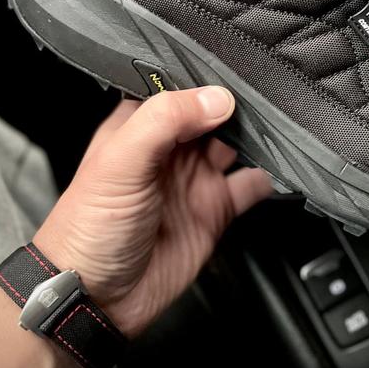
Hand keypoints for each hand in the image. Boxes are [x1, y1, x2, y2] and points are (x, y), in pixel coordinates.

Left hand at [33, 87, 271, 337]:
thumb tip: (216, 98)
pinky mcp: (214, 209)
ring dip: (257, 135)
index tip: (238, 68)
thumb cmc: (87, 228)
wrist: (97, 299)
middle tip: (269, 93)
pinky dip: (269, 175)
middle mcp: (171, 148)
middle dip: (241, 103)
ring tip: (280, 125)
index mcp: (141, 126)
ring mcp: (194, 178)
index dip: (206, 78)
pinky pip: (251, 185)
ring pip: (236, 144)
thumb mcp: (120, 162)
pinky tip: (280, 166)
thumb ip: (165, 121)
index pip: (180, 88)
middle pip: (215, 113)